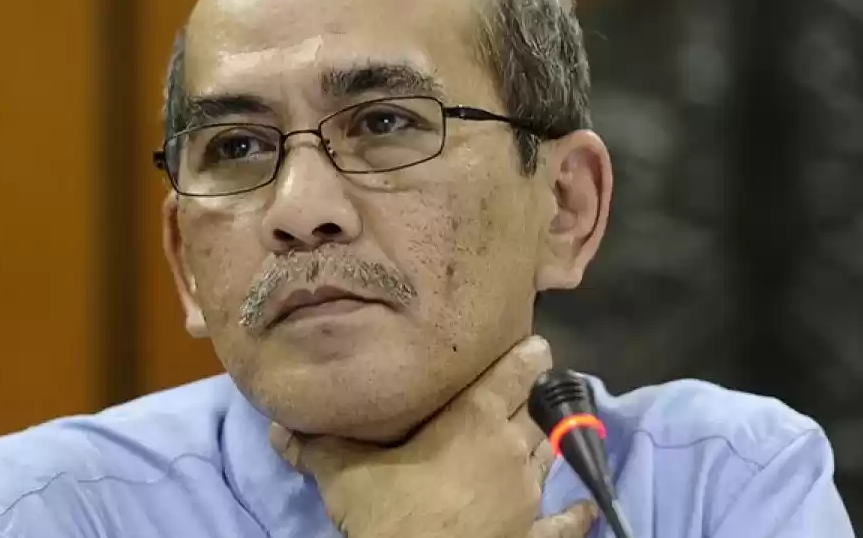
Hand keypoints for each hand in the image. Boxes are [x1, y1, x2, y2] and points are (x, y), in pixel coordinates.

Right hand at [269, 335, 597, 537]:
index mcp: (476, 419)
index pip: (517, 371)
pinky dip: (575, 514)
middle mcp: (512, 447)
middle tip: (522, 389)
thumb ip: (315, 445)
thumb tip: (277, 426)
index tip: (533, 345)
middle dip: (533, 396)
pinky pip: (564, 521)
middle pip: (536, 408)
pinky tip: (584, 509)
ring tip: (536, 434)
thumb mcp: (344, 474)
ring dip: (544, 443)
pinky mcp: (536, 535)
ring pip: (550, 452)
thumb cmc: (390, 512)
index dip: (529, 354)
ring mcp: (530, 494)